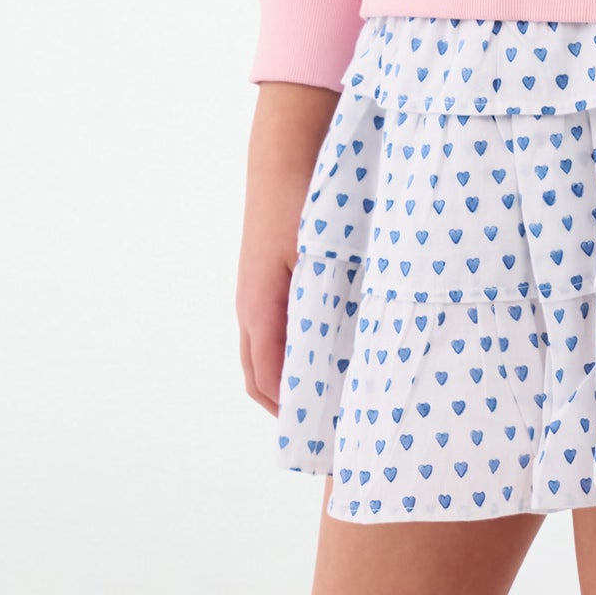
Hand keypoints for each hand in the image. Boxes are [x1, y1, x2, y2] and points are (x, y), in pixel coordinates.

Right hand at [236, 82, 339, 415]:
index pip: (269, 384)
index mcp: (260, 310)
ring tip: (334, 400)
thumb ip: (325, 308)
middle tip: (333, 430)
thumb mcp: (319, 260)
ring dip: (293, 381)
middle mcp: (251, 310)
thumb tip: (344, 356)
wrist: (284, 156)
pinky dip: (295, 352)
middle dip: (291, 409)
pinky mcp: (267, 281)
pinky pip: (275, 331)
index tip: (327, 438)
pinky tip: (331, 349)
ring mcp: (256, 296)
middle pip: (261, 379)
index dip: (294, 416)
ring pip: (265, 356)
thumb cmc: (302, 206)